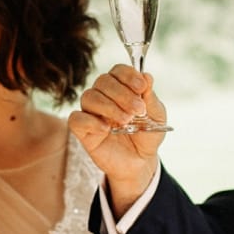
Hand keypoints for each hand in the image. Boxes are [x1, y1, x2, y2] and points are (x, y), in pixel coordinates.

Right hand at [68, 64, 166, 209]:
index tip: (142, 87)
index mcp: (121, 87)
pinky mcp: (83, 131)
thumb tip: (147, 76)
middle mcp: (103, 96)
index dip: (128, 75)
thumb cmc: (146, 135)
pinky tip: (107, 130)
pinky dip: (91, 122)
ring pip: (89, 97)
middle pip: (103, 81)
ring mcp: (91, 112)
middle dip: (122, 94)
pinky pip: (76, 119)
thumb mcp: (156, 116)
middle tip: (138, 110)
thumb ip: (150, 98)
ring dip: (109, 107)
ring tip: (126, 121)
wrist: (140, 162)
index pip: (117, 71)